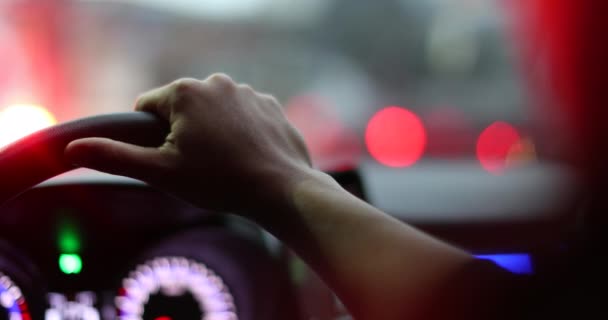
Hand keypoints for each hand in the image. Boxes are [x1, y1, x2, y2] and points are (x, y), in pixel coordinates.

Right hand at [65, 74, 313, 212]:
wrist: (280, 190)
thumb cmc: (219, 182)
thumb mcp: (161, 172)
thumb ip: (115, 157)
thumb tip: (73, 148)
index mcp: (185, 92)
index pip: (146, 109)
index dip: (151, 138)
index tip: (170, 160)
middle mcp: (217, 82)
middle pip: (182, 110)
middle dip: (183, 134)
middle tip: (199, 166)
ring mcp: (247, 92)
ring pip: (213, 114)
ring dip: (212, 133)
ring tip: (225, 164)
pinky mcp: (270, 105)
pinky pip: (242, 117)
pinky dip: (240, 133)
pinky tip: (247, 156)